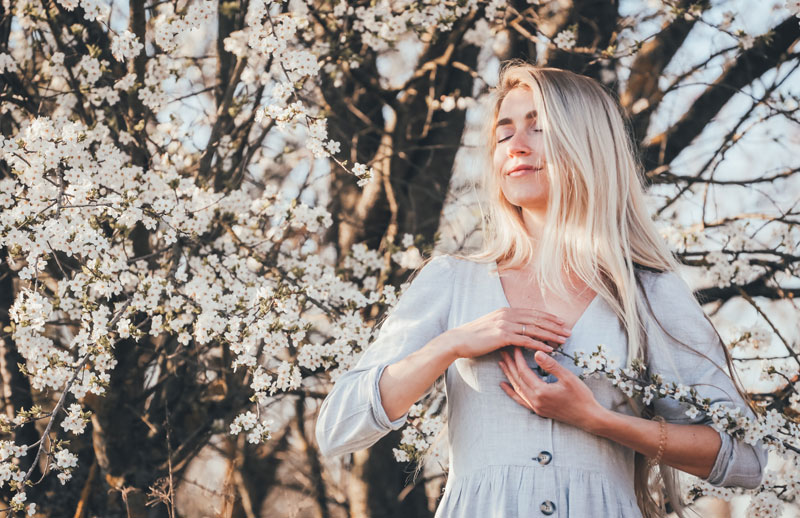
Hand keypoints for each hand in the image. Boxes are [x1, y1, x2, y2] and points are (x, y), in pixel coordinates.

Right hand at [446, 308, 570, 359]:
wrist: (459, 340)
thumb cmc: (475, 336)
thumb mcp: (492, 325)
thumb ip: (506, 325)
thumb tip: (518, 329)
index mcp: (507, 311)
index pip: (533, 313)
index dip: (549, 317)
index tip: (562, 322)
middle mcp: (508, 314)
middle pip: (538, 319)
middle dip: (555, 326)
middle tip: (569, 331)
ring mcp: (505, 324)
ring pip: (535, 329)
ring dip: (551, 335)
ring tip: (564, 340)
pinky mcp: (503, 336)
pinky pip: (526, 340)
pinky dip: (539, 344)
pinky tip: (549, 349)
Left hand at [498, 347, 606, 430]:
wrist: (588, 417)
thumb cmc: (581, 396)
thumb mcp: (568, 378)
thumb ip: (551, 365)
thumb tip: (536, 352)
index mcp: (541, 391)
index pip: (524, 371)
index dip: (517, 358)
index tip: (515, 346)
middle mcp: (534, 400)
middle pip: (517, 379)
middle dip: (510, 364)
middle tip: (503, 350)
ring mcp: (535, 407)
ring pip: (517, 388)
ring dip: (509, 375)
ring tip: (502, 363)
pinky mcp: (538, 410)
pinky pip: (520, 400)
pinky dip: (511, 392)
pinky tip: (504, 385)